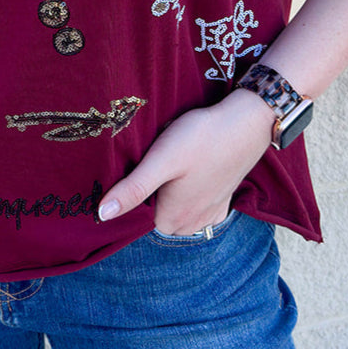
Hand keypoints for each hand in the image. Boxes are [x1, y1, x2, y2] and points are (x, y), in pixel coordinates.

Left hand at [97, 91, 275, 234]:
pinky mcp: (223, 200)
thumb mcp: (161, 160)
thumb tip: (101, 215)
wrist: (246, 123)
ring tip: (173, 159)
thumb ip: (133, 189)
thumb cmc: (201, 138)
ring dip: (171, 188)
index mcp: (171, 220)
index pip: (136, 213)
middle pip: (157, 210)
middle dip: (152, 189)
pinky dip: (192, 188)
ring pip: (177, 206)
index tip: (136, 165)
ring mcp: (210, 215)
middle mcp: (191, 225)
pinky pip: (197, 201)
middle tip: (154, 158)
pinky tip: (192, 167)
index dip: (131, 189)